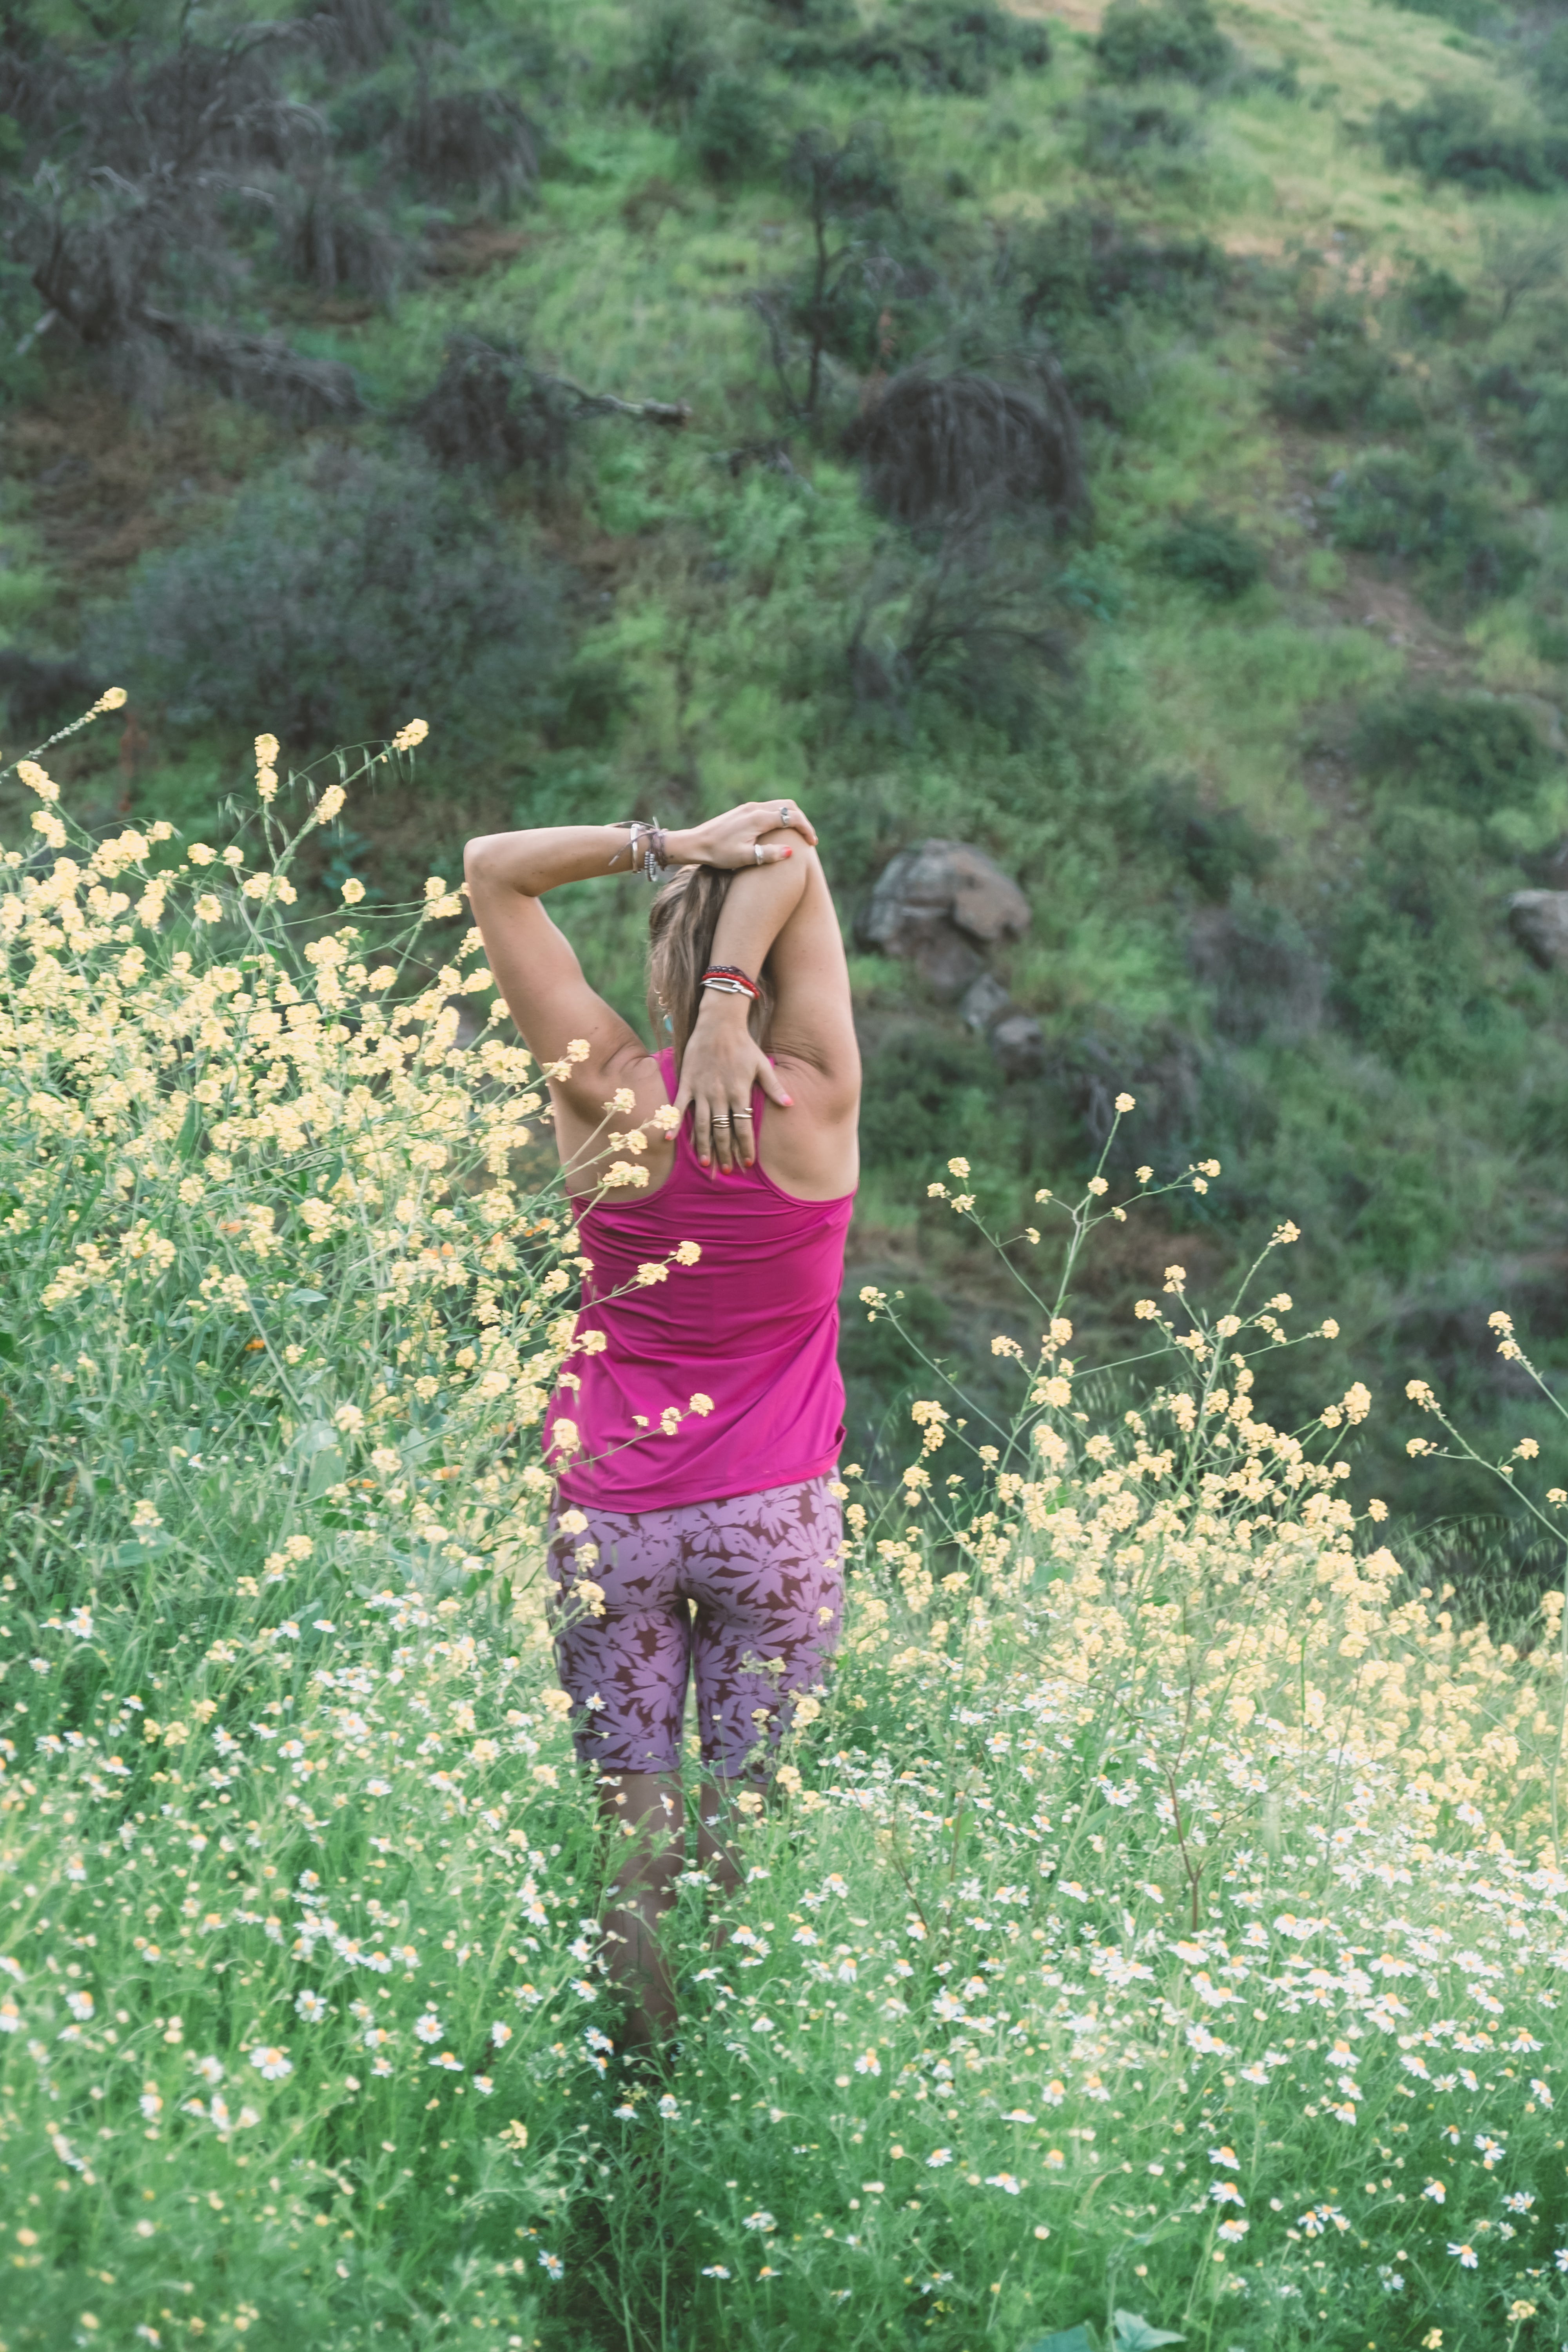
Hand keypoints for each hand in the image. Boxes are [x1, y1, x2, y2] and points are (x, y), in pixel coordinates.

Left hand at [669, 798, 816, 871]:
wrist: (695, 843)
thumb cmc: (718, 853)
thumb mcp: (745, 858)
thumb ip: (768, 854)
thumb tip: (791, 851)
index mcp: (758, 818)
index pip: (791, 818)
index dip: (806, 829)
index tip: (812, 844)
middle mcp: (755, 808)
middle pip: (788, 806)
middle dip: (802, 820)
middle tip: (809, 839)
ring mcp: (748, 808)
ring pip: (778, 805)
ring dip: (791, 818)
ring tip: (797, 836)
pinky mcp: (743, 811)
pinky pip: (768, 809)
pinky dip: (780, 817)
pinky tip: (779, 832)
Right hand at [673, 995, 792, 1171]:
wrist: (719, 1024)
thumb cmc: (743, 1044)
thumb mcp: (763, 1065)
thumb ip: (775, 1087)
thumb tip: (790, 1105)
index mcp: (739, 1093)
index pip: (744, 1127)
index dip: (745, 1147)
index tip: (747, 1164)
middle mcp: (720, 1096)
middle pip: (723, 1131)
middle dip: (725, 1153)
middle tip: (725, 1172)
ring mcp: (702, 1091)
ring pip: (703, 1125)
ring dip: (703, 1146)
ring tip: (705, 1164)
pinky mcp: (688, 1083)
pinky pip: (679, 1107)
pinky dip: (674, 1123)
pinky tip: (669, 1139)